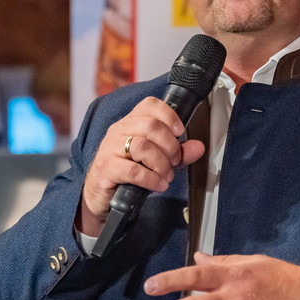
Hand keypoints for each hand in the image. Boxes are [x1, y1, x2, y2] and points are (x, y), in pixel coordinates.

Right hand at [78, 97, 204, 235]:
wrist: (101, 195)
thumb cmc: (128, 173)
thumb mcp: (157, 160)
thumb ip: (178, 153)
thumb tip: (199, 147)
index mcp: (131, 123)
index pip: (149, 104)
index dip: (169, 115)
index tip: (179, 132)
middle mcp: (118, 131)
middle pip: (150, 126)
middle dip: (170, 146)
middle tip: (174, 161)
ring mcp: (109, 148)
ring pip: (142, 146)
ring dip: (161, 163)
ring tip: (166, 175)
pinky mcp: (105, 168)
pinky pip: (133, 170)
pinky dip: (151, 179)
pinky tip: (158, 184)